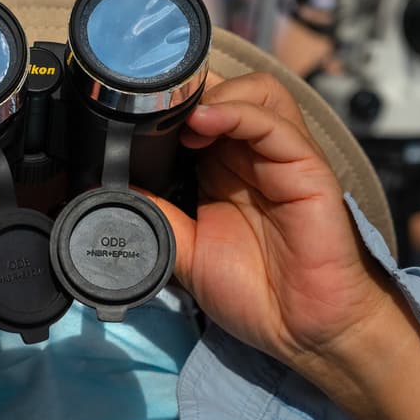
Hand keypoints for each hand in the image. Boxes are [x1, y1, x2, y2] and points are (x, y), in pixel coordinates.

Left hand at [155, 72, 419, 419]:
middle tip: (153, 105)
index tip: (130, 110)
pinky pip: (277, 126)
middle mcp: (251, 157)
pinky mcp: (307, 171)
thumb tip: (112, 193)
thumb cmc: (256, 294)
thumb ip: (156, 218)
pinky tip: (206, 122)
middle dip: (189, 89)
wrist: (303, 331)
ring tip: (181, 116)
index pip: (198, 114)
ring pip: (257, 93)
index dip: (169, 104)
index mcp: (222, 171)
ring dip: (217, 93)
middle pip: (226, 91)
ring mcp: (281, 160)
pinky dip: (239, 114)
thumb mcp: (187, 253)